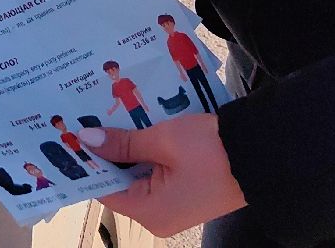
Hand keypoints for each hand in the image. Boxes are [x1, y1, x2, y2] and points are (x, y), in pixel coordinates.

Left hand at [81, 118, 246, 237]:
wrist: (264, 154)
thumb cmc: (214, 150)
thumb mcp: (163, 140)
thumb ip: (124, 142)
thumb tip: (88, 140)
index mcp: (150, 212)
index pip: (105, 188)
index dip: (88, 162)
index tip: (70, 137)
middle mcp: (158, 216)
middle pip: (120, 182)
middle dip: (107, 151)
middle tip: (86, 119)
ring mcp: (173, 206)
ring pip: (138, 174)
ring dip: (128, 148)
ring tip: (108, 117)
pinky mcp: (186, 192)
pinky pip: (156, 173)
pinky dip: (147, 152)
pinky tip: (136, 126)